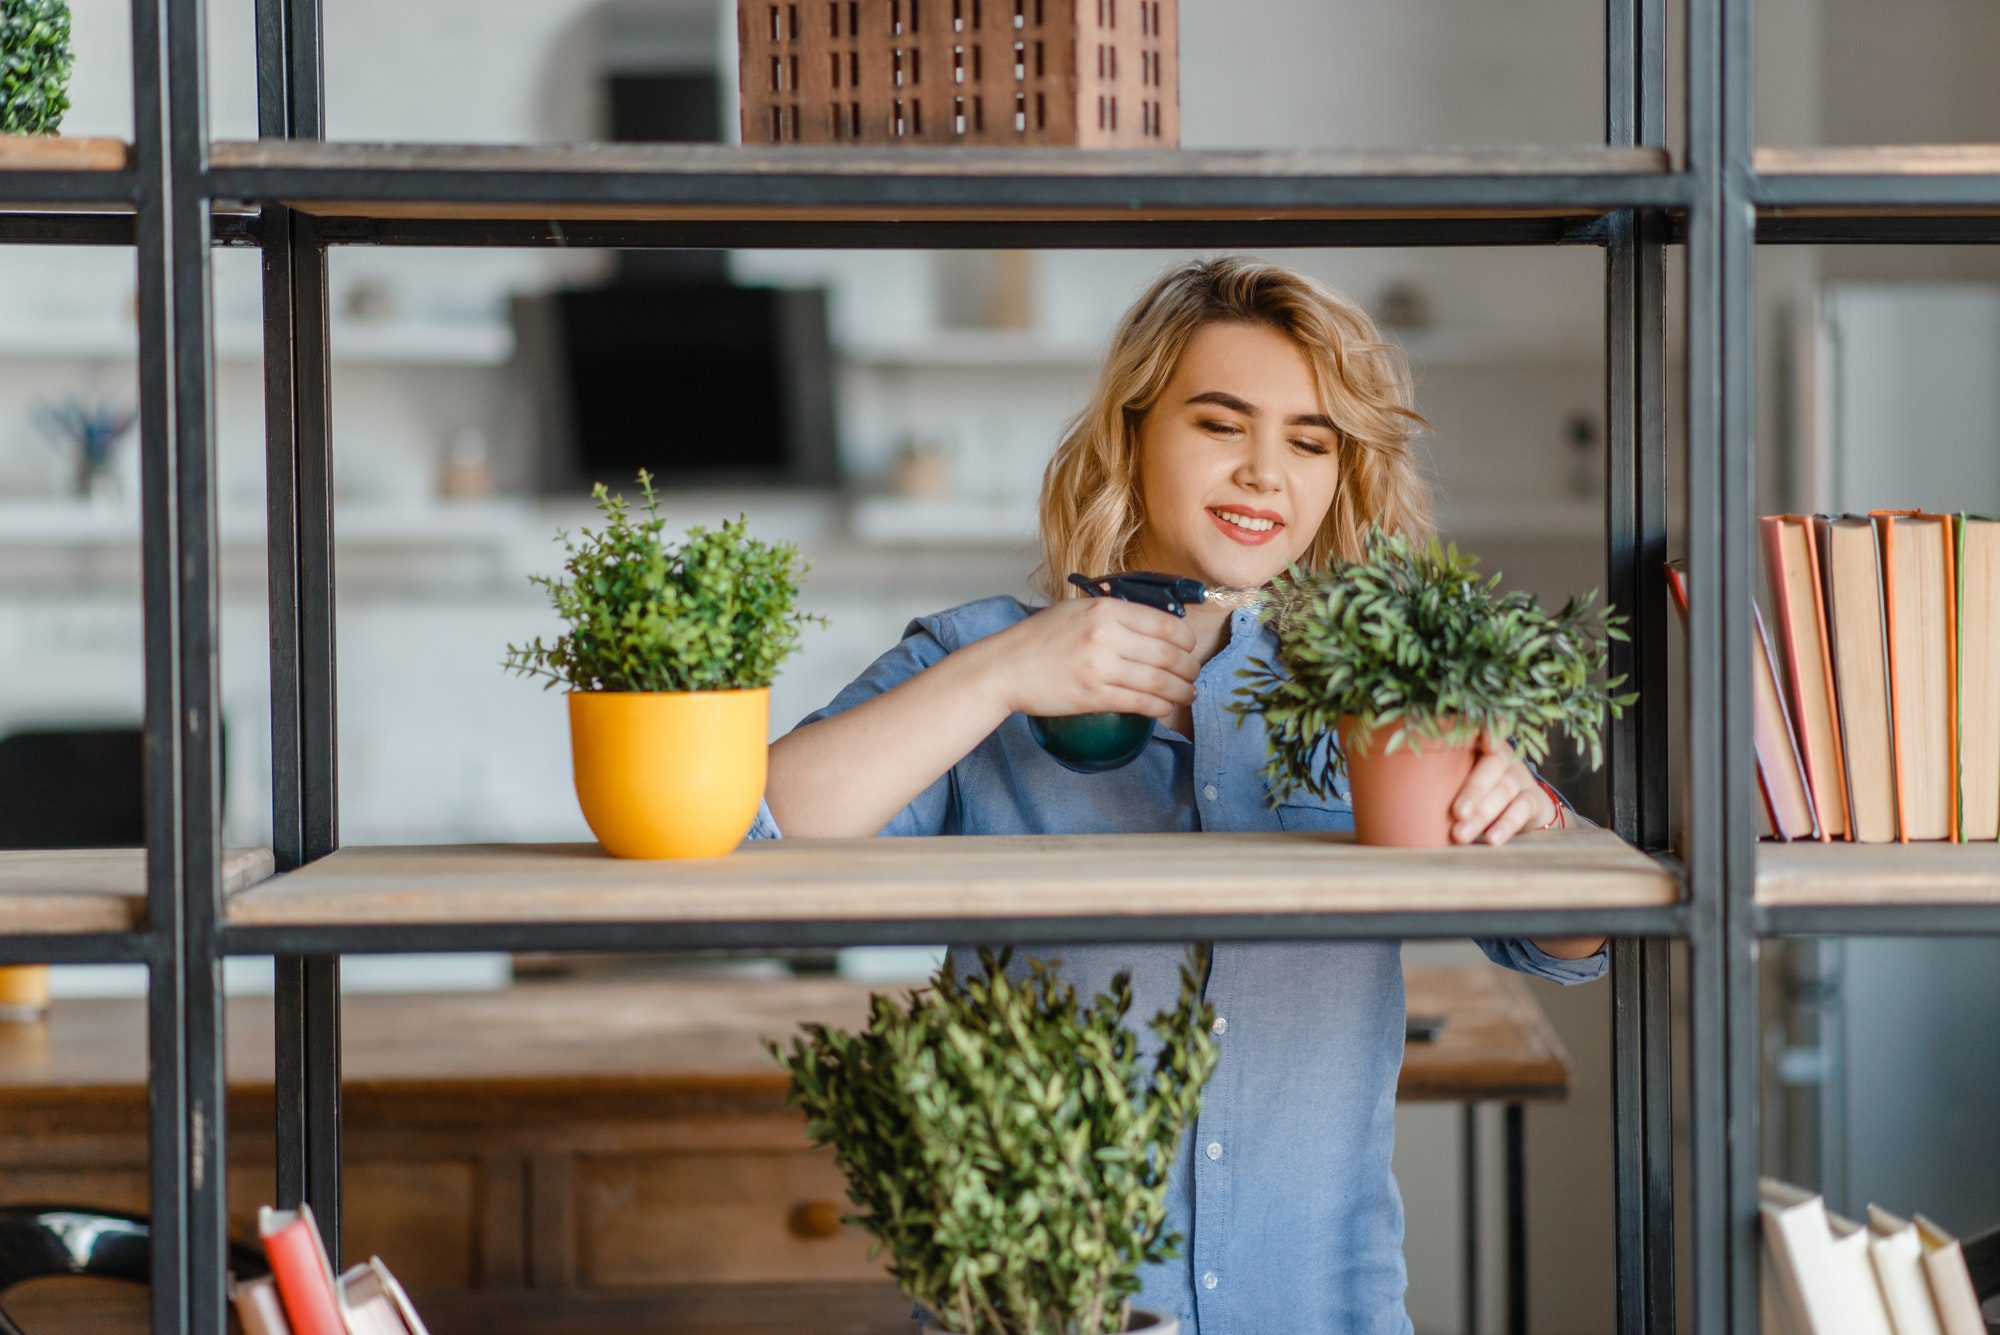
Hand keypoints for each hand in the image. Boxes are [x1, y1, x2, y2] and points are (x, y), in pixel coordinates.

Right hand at [978, 596, 1200, 719]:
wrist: (1005, 667)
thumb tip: (1153, 623)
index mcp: (1106, 609)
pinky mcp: (1093, 696)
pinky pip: (1140, 702)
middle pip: (1169, 654)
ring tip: (1187, 694)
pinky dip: (1160, 707)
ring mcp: (1100, 667)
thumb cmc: (1040, 637)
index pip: (1165, 624)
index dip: (1186, 640)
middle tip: (1192, 674)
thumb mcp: (1077, 610)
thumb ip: (1114, 613)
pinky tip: (1164, 708)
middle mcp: (1107, 636)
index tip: (1189, 648)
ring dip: (1181, 691)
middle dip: (1189, 667)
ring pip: (1160, 681)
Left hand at [1449, 734, 1557, 845]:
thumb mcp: (1461, 782)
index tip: (1473, 739)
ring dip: (1483, 813)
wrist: (1521, 812)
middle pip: (1492, 765)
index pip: (1477, 732)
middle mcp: (1503, 757)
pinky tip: (1492, 839)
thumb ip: (1445, 779)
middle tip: (1456, 813)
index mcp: (1480, 746)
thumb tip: (1402, 791)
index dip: (1475, 731)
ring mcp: (1520, 776)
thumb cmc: (1476, 794)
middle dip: (1473, 790)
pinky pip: (1521, 809)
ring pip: (1505, 789)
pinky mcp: (1534, 799)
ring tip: (1462, 834)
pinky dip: (1505, 824)